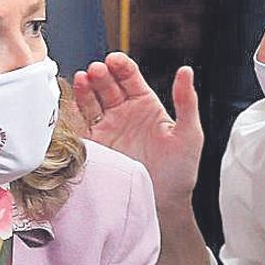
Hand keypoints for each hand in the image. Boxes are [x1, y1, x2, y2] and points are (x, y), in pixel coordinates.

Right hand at [72, 52, 202, 208]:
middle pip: (108, 85)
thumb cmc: (180, 171)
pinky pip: (81, 125)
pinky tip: (74, 102)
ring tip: (84, 78)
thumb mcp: (189, 133)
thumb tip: (186, 71)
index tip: (115, 60)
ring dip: (87, 88)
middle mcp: (124, 114)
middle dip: (102, 75)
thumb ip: (186, 101)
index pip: (130, 78)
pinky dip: (76, 112)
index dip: (122, 66)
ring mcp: (108, 129)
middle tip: (98, 70)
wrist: (163, 204)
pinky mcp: (95, 146)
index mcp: (146, 105)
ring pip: (92, 101)